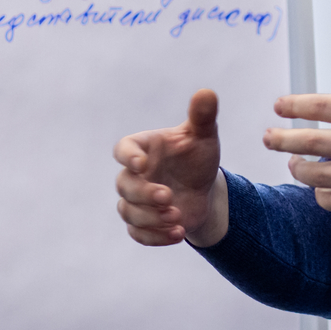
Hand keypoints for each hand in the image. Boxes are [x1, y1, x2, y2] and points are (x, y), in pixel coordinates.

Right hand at [113, 89, 227, 246]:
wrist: (206, 187)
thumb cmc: (198, 155)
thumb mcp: (204, 136)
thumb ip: (202, 116)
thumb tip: (207, 92)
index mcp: (143, 148)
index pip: (123, 149)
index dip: (128, 157)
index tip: (141, 164)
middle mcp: (134, 174)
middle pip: (124, 186)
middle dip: (144, 195)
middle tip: (169, 198)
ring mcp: (136, 200)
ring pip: (127, 212)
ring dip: (150, 218)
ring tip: (177, 217)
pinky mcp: (144, 222)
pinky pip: (137, 233)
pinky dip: (155, 237)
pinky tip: (178, 233)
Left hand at [265, 39, 330, 216]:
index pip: (324, 107)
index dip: (295, 106)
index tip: (278, 106)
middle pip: (312, 143)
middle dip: (283, 140)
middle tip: (267, 138)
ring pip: (320, 177)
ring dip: (300, 170)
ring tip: (293, 164)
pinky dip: (324, 198)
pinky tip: (321, 190)